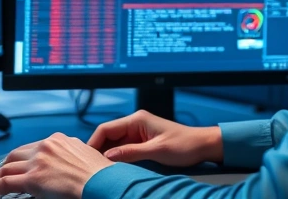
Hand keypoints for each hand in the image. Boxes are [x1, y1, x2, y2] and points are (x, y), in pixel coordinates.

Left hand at [0, 132, 113, 198]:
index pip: (31, 148)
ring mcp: (39, 160)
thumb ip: (69, 159)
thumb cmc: (101, 176)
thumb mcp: (85, 158)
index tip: (11, 169)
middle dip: (0, 169)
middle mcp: (47, 146)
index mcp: (59, 140)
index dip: (18, 160)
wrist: (105, 182)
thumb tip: (62, 169)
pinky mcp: (34, 177)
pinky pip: (3, 184)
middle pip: (14, 155)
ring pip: (4, 169)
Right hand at [87, 110, 222, 166]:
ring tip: (99, 169)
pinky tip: (113, 168)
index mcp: (137, 119)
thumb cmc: (184, 145)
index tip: (86, 157)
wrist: (201, 146)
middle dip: (98, 149)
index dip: (93, 142)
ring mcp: (138, 133)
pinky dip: (117, 157)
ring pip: (114, 143)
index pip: (106, 128)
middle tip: (90, 166)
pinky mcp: (142, 142)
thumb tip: (108, 156)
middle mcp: (135, 123)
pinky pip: (123, 149)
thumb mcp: (157, 151)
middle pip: (108, 136)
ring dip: (107, 155)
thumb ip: (131, 152)